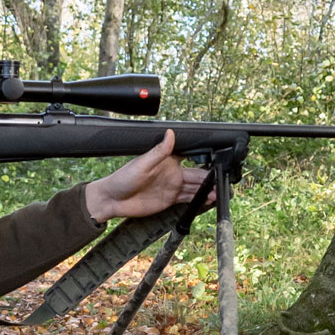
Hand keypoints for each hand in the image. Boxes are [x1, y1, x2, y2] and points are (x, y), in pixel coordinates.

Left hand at [84, 130, 213, 222]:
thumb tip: (170, 133)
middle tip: (221, 184)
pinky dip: (199, 200)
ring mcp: (172, 188)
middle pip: (197, 176)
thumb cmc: (123, 178)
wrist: (113, 200)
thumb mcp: (141, 164)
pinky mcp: (170, 200)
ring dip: (207, 191)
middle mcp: (172, 174)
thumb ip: (159, 151)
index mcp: (168, 161)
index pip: (190, 157)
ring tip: (219, 194)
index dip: (204, 159)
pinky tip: (208, 200)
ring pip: (195, 188)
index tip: (217, 163)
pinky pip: (188, 200)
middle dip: (210, 179)